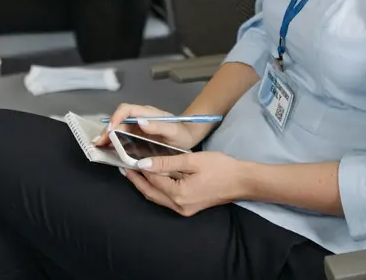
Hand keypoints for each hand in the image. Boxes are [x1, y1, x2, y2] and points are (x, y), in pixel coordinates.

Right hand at [95, 103, 198, 150]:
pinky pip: (122, 137)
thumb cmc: (181, 133)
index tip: (111, 130)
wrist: (188, 138)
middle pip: (118, 120)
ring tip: (99, 147)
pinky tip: (108, 150)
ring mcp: (137, 128)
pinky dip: (113, 142)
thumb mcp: (173, 131)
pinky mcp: (137, 137)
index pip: (127, 110)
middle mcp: (139, 118)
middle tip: (99, 143)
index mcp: (146, 113)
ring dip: (107, 136)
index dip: (116, 118)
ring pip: (118, 128)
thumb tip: (140, 121)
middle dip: (107, 130)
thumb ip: (158, 126)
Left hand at [124, 151, 247, 216]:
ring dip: (145, 185)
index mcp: (179, 194)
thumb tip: (143, 163)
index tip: (127, 157)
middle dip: (136, 180)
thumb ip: (166, 163)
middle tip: (124, 166)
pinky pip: (166, 199)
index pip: (152, 180)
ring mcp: (183, 209)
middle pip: (150, 193)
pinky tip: (153, 178)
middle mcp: (178, 206)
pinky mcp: (188, 208)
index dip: (139, 168)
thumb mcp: (192, 160)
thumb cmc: (219, 167)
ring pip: (157, 197)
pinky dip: (156, 188)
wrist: (241, 181)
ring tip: (134, 171)